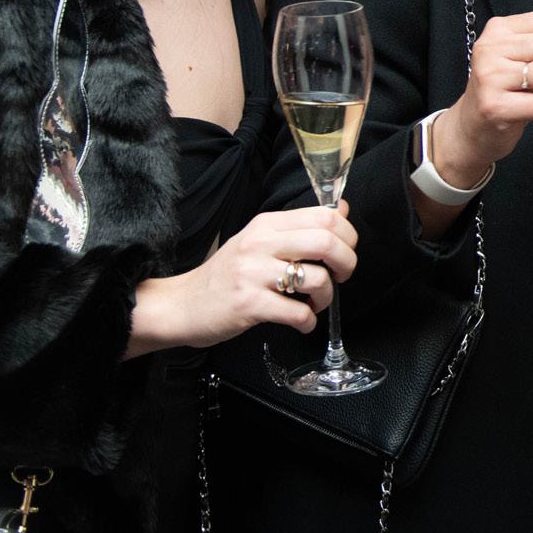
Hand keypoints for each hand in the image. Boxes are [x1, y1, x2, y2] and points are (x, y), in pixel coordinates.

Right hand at [127, 202, 357, 356]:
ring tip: (314, 303)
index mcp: (266, 224)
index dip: (348, 235)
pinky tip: (301, 322)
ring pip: (316, 279)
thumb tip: (342, 210)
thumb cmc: (227, 275)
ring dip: (325, 298)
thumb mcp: (260, 240)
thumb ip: (299, 227)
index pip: (324, 216)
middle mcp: (260, 243)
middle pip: (326, 242)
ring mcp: (253, 273)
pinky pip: (297, 313)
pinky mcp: (249, 305)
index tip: (346, 251)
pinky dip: (307, 322)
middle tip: (340, 277)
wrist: (183, 304)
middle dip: (346, 263)